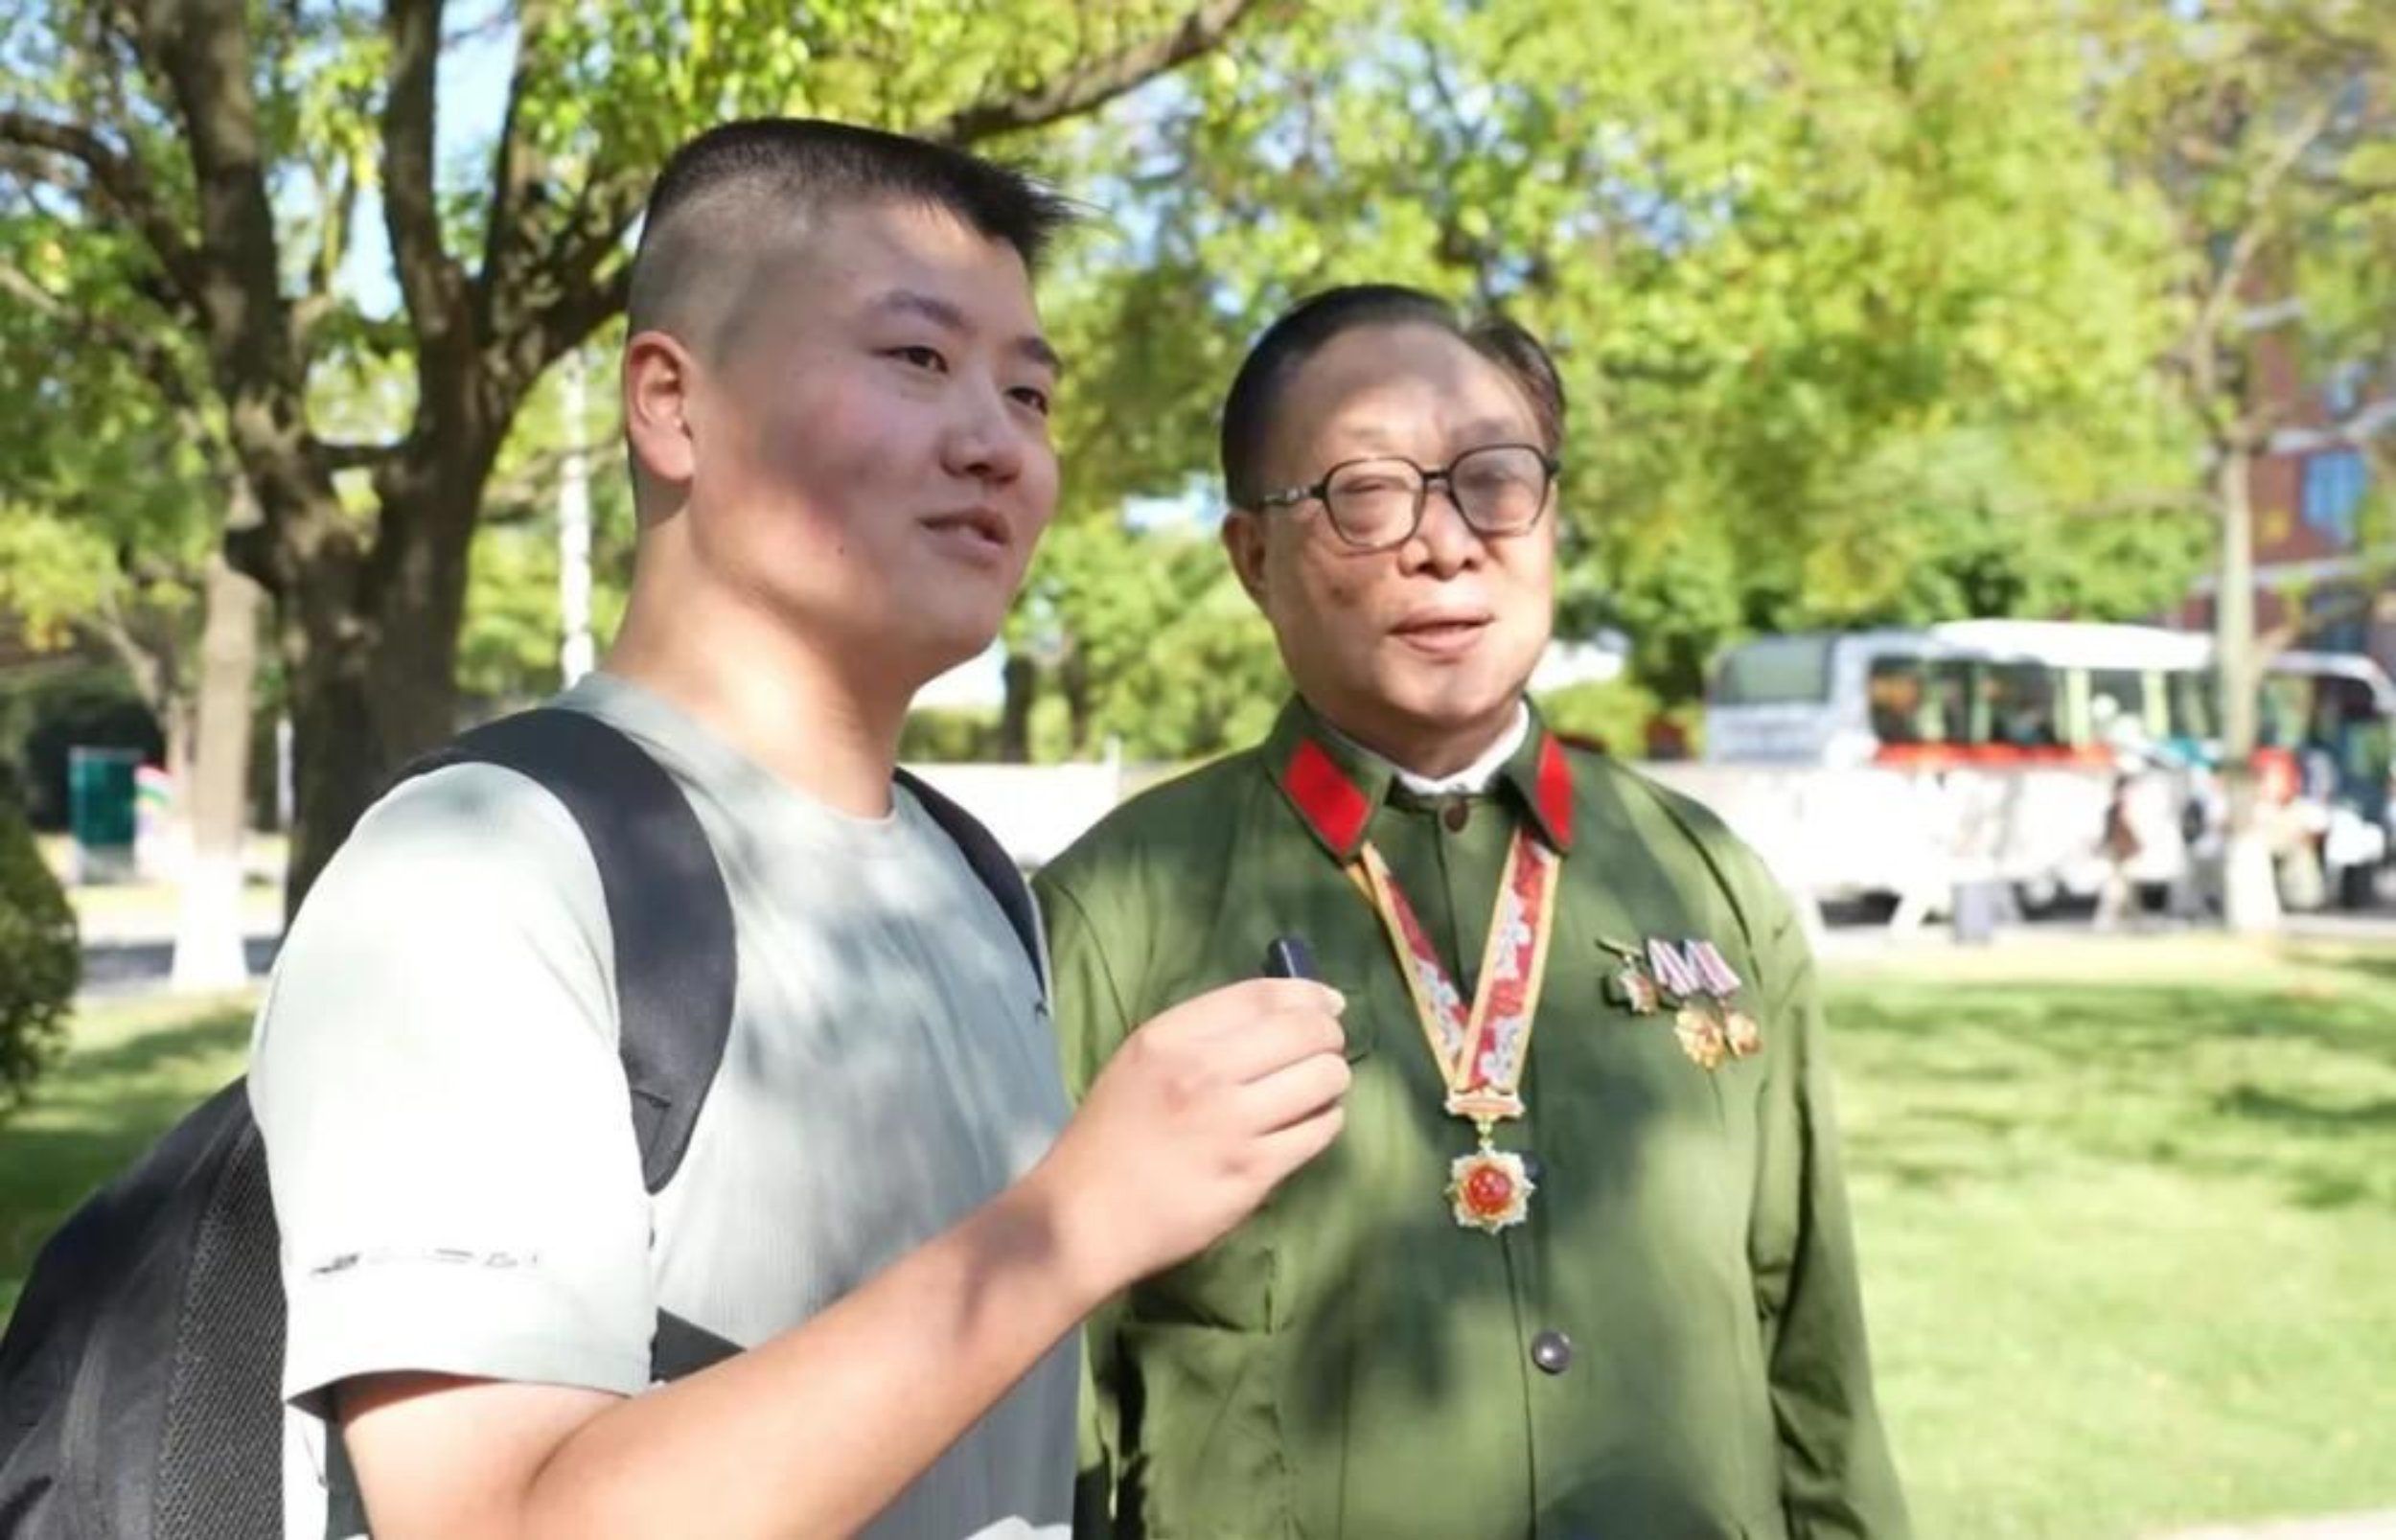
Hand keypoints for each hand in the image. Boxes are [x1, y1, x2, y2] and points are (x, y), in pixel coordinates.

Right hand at [1035, 978, 1349, 1294]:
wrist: (1083, 1219)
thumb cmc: (1110, 1138)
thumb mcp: (1140, 1062)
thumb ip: (1199, 1036)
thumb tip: (1278, 1016)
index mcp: (1170, 1038)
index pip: (1261, 997)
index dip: (1308, 992)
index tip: (1330, 1001)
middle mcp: (1204, 1072)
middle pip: (1304, 1032)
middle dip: (1330, 1037)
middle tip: (1328, 1049)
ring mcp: (1232, 1124)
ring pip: (1323, 1080)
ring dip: (1333, 1079)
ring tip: (1321, 1089)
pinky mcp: (1253, 1173)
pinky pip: (1318, 1132)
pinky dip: (1325, 1122)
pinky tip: (1312, 1123)